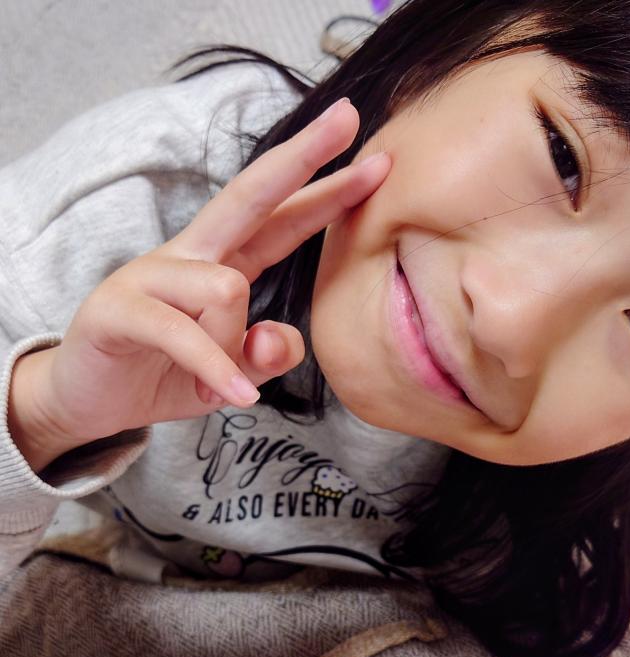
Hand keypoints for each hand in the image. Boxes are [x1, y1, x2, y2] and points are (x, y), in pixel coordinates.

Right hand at [9, 98, 388, 470]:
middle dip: (301, 157)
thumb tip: (280, 336)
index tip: (377, 165)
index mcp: (222, 263)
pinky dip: (216, 369)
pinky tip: (237, 397)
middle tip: (349, 119)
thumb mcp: (233, 372)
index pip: (282, 219)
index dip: (327, 192)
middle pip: (249, 195)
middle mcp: (189, 256)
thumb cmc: (165, 375)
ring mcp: (149, 275)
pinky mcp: (119, 309)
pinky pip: (183, 333)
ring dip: (234, 348)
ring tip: (226, 387)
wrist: (91, 402)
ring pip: (226, 288)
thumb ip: (268, 355)